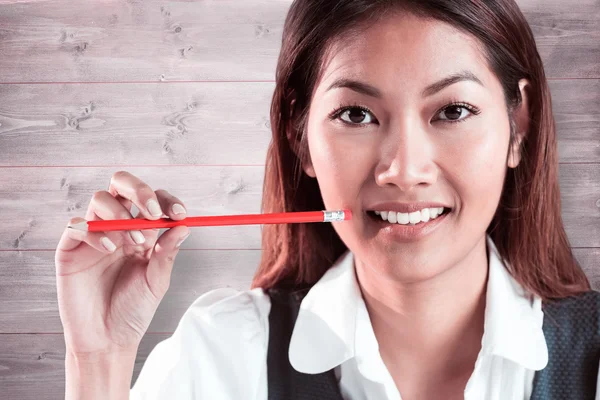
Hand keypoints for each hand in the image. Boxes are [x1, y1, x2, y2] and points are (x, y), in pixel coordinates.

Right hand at [55, 171, 189, 355]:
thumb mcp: (157, 281)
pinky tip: (108, 249)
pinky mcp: (71, 249)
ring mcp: (93, 235)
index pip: (153, 201)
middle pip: (122, 185)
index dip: (166, 201)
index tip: (179, 214)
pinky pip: (77, 225)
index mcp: (143, 232)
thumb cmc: (133, 310)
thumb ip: (168, 252)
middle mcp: (118, 227)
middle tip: (153, 212)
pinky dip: (94, 231)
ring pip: (100, 199)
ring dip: (121, 215)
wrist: (107, 340)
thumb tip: (184, 225)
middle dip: (140, 190)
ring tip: (132, 243)